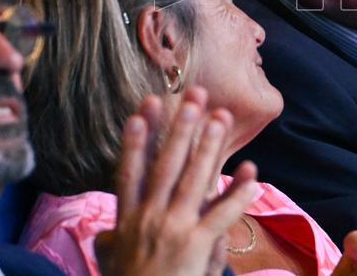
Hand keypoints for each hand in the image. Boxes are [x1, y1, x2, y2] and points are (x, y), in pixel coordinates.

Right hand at [96, 87, 257, 275]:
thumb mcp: (110, 263)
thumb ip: (111, 243)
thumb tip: (106, 234)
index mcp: (127, 219)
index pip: (130, 170)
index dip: (136, 138)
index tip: (143, 108)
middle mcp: (148, 218)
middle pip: (165, 164)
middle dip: (180, 128)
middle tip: (194, 97)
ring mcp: (172, 230)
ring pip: (193, 180)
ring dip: (208, 146)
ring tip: (220, 118)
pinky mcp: (194, 246)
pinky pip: (220, 216)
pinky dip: (237, 195)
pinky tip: (250, 175)